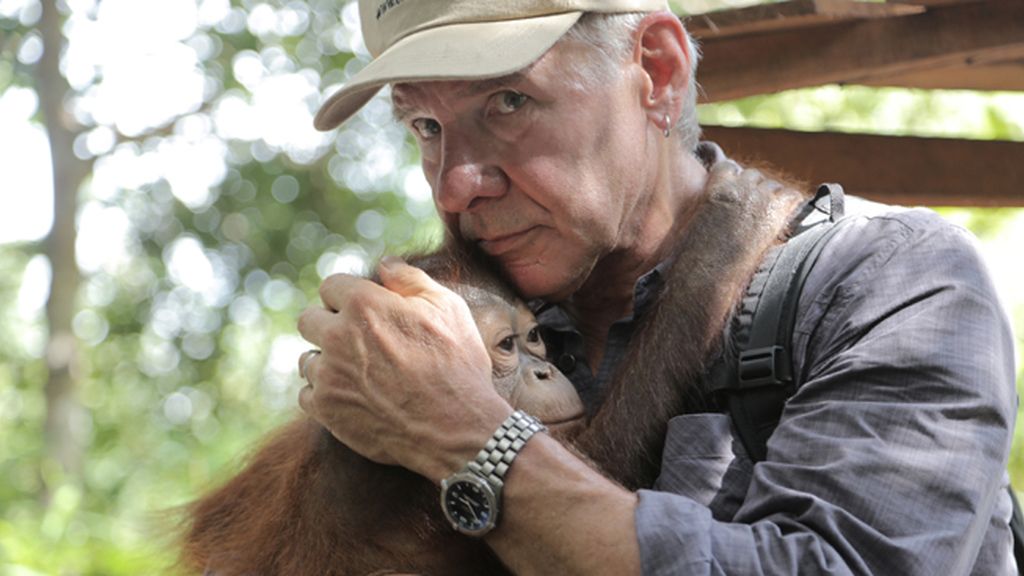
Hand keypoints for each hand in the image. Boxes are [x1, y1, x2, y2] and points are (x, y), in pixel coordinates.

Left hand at [297, 257, 510, 480]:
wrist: (457, 428)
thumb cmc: (457, 365)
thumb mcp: (447, 308)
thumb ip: (411, 279)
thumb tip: (384, 264)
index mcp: (364, 305)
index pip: (331, 286)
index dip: (347, 295)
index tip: (361, 309)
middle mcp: (337, 336)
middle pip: (308, 320)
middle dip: (328, 325)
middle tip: (356, 341)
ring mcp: (328, 376)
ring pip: (306, 360)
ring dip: (326, 363)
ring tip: (357, 374)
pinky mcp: (326, 410)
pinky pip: (307, 395)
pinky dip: (325, 396)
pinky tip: (352, 398)